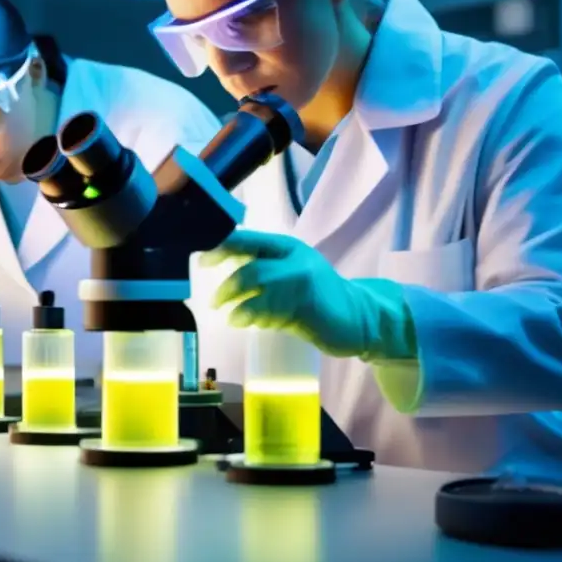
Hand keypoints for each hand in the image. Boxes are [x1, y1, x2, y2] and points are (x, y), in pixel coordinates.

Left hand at [200, 230, 413, 359]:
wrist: (359, 317)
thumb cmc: (317, 296)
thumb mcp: (291, 271)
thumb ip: (262, 266)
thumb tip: (220, 265)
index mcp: (288, 247)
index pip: (248, 240)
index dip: (220, 248)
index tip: (202, 261)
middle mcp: (294, 260)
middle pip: (251, 266)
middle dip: (227, 284)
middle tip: (214, 300)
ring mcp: (302, 283)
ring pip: (259, 287)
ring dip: (236, 301)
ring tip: (227, 313)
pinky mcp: (305, 307)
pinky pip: (269, 309)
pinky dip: (249, 316)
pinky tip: (241, 322)